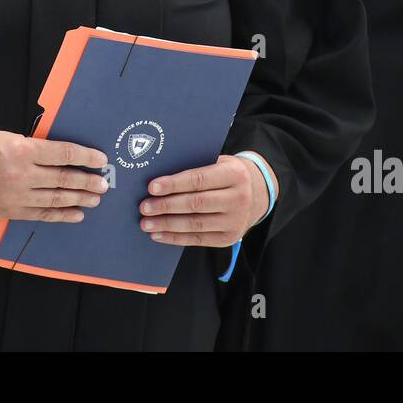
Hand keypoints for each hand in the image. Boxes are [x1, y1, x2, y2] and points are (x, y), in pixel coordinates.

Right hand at [0, 127, 108, 222]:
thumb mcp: (6, 137)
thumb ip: (33, 148)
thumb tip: (61, 156)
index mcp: (22, 149)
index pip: (63, 154)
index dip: (86, 157)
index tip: (101, 159)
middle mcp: (21, 174)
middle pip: (63, 179)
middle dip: (87, 181)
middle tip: (104, 184)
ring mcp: (15, 196)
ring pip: (55, 199)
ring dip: (79, 199)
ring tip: (95, 198)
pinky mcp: (9, 211)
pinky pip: (41, 215)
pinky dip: (61, 215)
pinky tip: (76, 214)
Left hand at [138, 154, 269, 246]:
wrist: (258, 193)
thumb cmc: (228, 174)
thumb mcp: (219, 162)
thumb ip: (196, 167)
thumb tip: (159, 177)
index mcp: (234, 174)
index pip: (199, 179)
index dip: (174, 184)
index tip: (152, 187)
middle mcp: (238, 198)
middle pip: (195, 204)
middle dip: (166, 206)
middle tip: (144, 207)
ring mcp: (235, 221)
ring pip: (195, 224)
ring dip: (167, 224)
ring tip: (147, 223)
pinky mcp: (230, 238)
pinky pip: (198, 240)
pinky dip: (176, 238)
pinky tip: (159, 235)